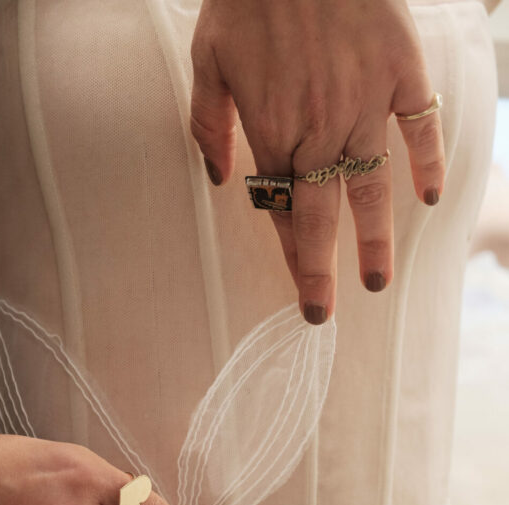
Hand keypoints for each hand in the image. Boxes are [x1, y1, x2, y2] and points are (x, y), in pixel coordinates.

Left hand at [190, 0, 444, 322]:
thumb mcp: (207, 58)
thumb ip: (208, 124)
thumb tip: (217, 179)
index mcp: (271, 132)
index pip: (279, 211)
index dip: (288, 257)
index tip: (300, 297)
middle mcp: (319, 129)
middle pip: (321, 216)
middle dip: (320, 271)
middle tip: (323, 314)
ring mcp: (364, 103)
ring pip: (371, 186)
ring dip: (373, 238)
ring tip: (377, 282)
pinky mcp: (400, 72)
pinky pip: (420, 128)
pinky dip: (429, 162)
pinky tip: (429, 199)